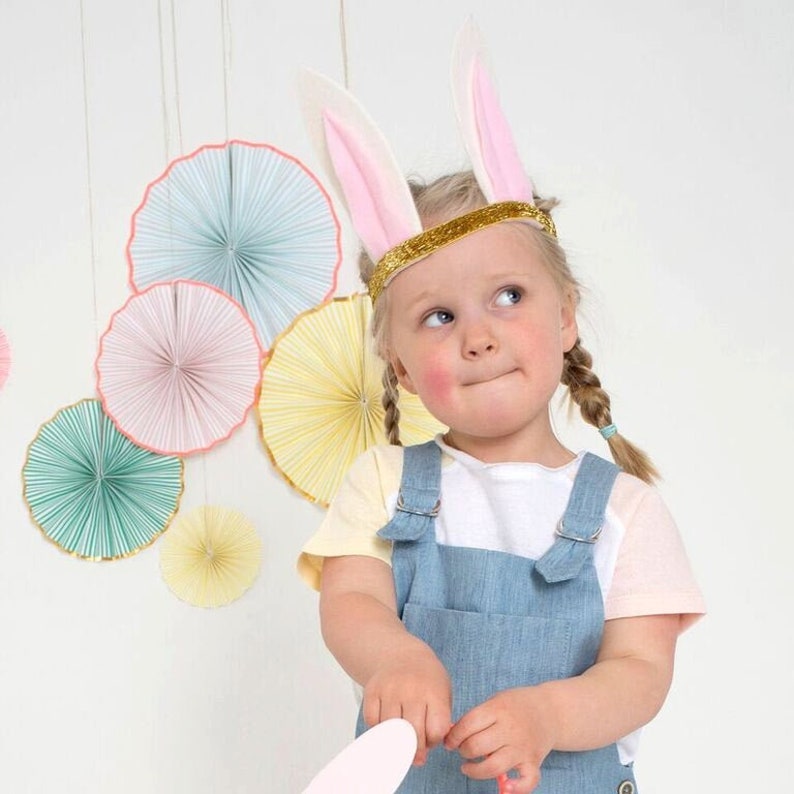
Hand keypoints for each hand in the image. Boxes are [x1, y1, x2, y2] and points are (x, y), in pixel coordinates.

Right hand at [362, 644, 452, 765]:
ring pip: (391, 731)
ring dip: (397, 742)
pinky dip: (380, 730)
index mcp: (434, 692)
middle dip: (416, 750)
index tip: (432, 737)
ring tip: (403, 739)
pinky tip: (389, 726)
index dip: (434, 740)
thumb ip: (440, 724)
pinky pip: (373, 722)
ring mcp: (390, 689)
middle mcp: (411, 689)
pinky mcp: (372, 691)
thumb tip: (422, 755)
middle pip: (413, 734)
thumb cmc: (427, 681)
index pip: (435, 730)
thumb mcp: (443, 695)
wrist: (403, 655)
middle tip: (416, 754)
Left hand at [444, 687, 556, 793]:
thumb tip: (452, 734)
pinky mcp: (534, 762)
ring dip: (475, 771)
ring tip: (468, 767)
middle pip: (477, 746)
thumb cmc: (516, 705)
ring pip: (494, 767)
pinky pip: (526, 781)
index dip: (454, 736)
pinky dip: (516, 788)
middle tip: (462, 750)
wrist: (550, 710)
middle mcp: (510, 729)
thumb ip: (477, 716)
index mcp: (498, 709)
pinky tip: (504, 786)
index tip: (450, 741)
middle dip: (463, 751)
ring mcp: (523, 747)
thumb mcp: (495, 701)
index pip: (468, 724)